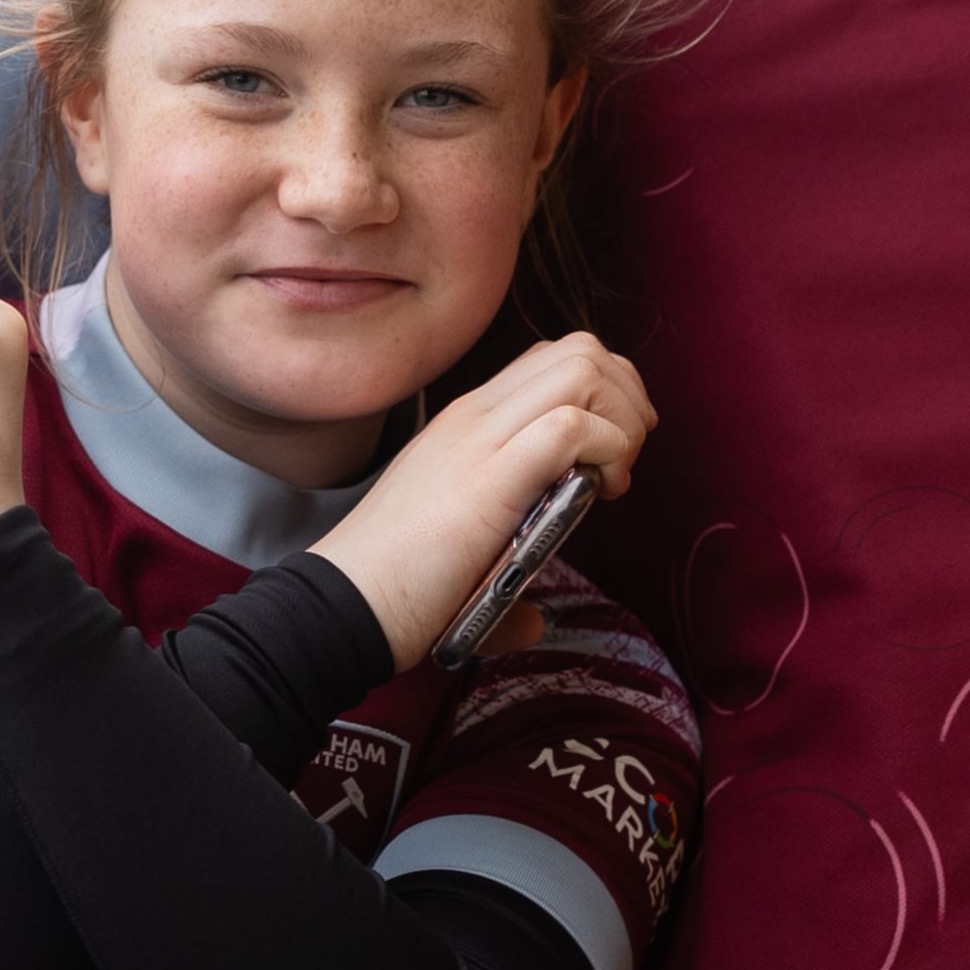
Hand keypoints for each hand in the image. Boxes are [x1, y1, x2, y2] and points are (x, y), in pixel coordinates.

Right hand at [308, 335, 655, 671]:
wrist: (342, 606)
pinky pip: (572, 426)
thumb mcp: (458, 551)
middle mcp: (475, 416)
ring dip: (622, 418)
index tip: (612, 454)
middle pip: (579, 348)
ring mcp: (481, 440)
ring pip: (582, 369)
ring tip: (615, 474)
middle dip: (627, 395)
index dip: (602, 392)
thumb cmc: (394, 588)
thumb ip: (504, 572)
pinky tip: (602, 493)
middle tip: (628, 457)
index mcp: (466, 423)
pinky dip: (609, 450)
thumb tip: (534, 621)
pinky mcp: (490, 478)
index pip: (549, 359)